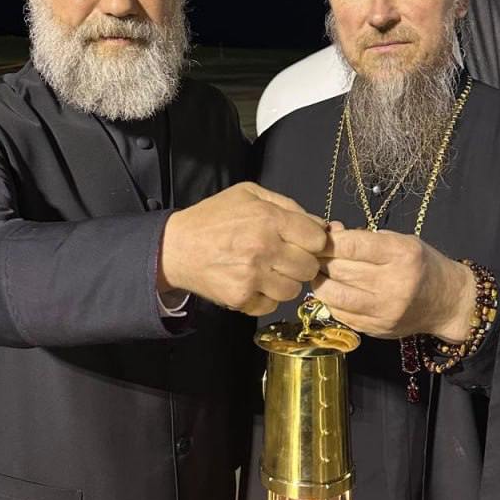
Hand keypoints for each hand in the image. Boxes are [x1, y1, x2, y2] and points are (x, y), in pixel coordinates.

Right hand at [158, 182, 328, 315]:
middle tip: (283, 257)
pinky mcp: (240, 297)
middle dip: (301, 262)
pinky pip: (271, 305)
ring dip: (285, 282)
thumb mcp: (249, 194)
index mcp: (269, 218)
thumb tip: (323, 225)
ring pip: (293, 290)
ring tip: (267, 270)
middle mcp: (263, 247)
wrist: (175, 246)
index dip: (313, 242)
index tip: (302, 242)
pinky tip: (252, 283)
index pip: (318, 240)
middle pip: (309, 267)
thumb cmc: (214, 217)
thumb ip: (289, 206)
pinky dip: (265, 297)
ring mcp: (252, 276)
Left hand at [311, 228, 475, 340]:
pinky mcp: (377, 328)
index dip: (328, 241)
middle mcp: (394, 283)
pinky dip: (330, 301)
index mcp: (401, 254)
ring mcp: (385, 310)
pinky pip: (340, 314)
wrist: (448, 302)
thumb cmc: (422, 265)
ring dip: (319, 282)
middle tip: (312, 254)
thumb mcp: (401, 241)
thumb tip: (329, 231)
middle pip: (339, 270)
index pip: (351, 245)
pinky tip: (333, 291)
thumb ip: (365, 237)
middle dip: (320, 260)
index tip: (318, 238)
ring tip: (318, 273)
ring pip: (334, 295)